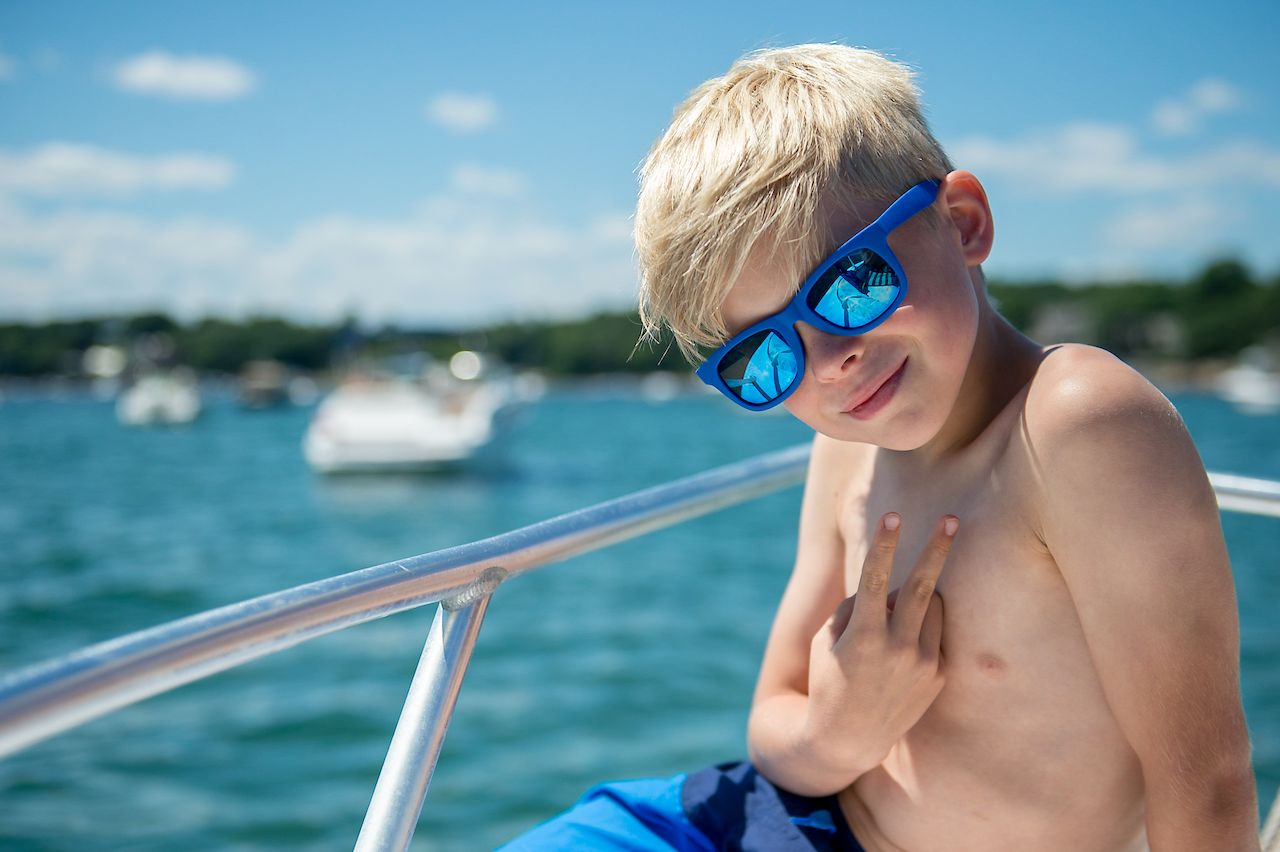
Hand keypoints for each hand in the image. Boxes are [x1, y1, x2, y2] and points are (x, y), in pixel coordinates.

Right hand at [804, 511, 958, 774]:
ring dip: (916, 599)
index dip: (884, 544)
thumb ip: (856, 608)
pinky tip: (899, 655)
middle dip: (937, 547)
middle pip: (924, 585)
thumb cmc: (829, 679)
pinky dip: (919, 629)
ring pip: (931, 607)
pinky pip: (934, 634)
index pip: (876, 578)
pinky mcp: (938, 675)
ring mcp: (922, 663)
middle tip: (951, 518)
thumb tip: (888, 589)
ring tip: (894, 621)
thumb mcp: (828, 641)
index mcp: (863, 636)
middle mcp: (898, 647)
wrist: (849, 738)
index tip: (893, 515)